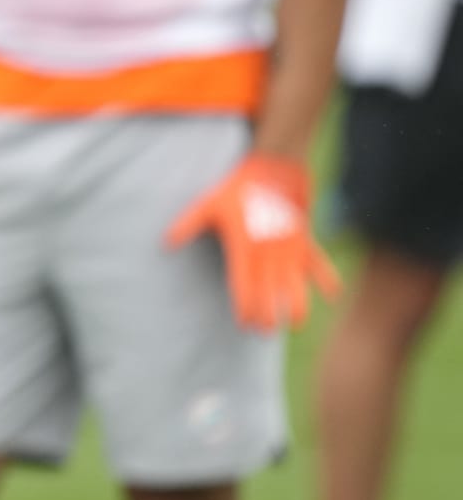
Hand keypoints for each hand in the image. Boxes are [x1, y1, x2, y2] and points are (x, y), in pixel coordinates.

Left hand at [166, 154, 339, 331]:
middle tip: (265, 331)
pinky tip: (333, 294)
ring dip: (298, 305)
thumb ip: (187, 225)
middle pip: (270, 292)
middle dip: (269, 314)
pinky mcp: (306, 238)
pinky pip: (319, 261)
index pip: (244, 285)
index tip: (244, 323)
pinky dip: (327, 277)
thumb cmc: (237, 188)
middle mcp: (269, 252)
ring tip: (296, 324)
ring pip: (297, 284)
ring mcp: (290, 247)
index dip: (245, 307)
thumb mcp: (208, 204)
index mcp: (244, 247)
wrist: (274, 167)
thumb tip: (165, 244)